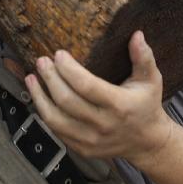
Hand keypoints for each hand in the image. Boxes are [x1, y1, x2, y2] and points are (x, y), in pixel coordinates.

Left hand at [25, 32, 173, 165]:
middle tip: (41, 61)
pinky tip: (38, 96)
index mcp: (119, 105)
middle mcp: (103, 125)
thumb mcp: (151, 80)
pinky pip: (56, 131)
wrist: (147, 142)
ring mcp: (91, 140)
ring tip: (31, 78)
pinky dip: (44, 112)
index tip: (58, 54)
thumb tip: (136, 34)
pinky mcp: (82, 149)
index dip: (69, 70)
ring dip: (39, 96)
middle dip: (50, 78)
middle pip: (67, 101)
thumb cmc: (147, 105)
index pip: (87, 86)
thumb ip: (144, 58)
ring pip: (55, 119)